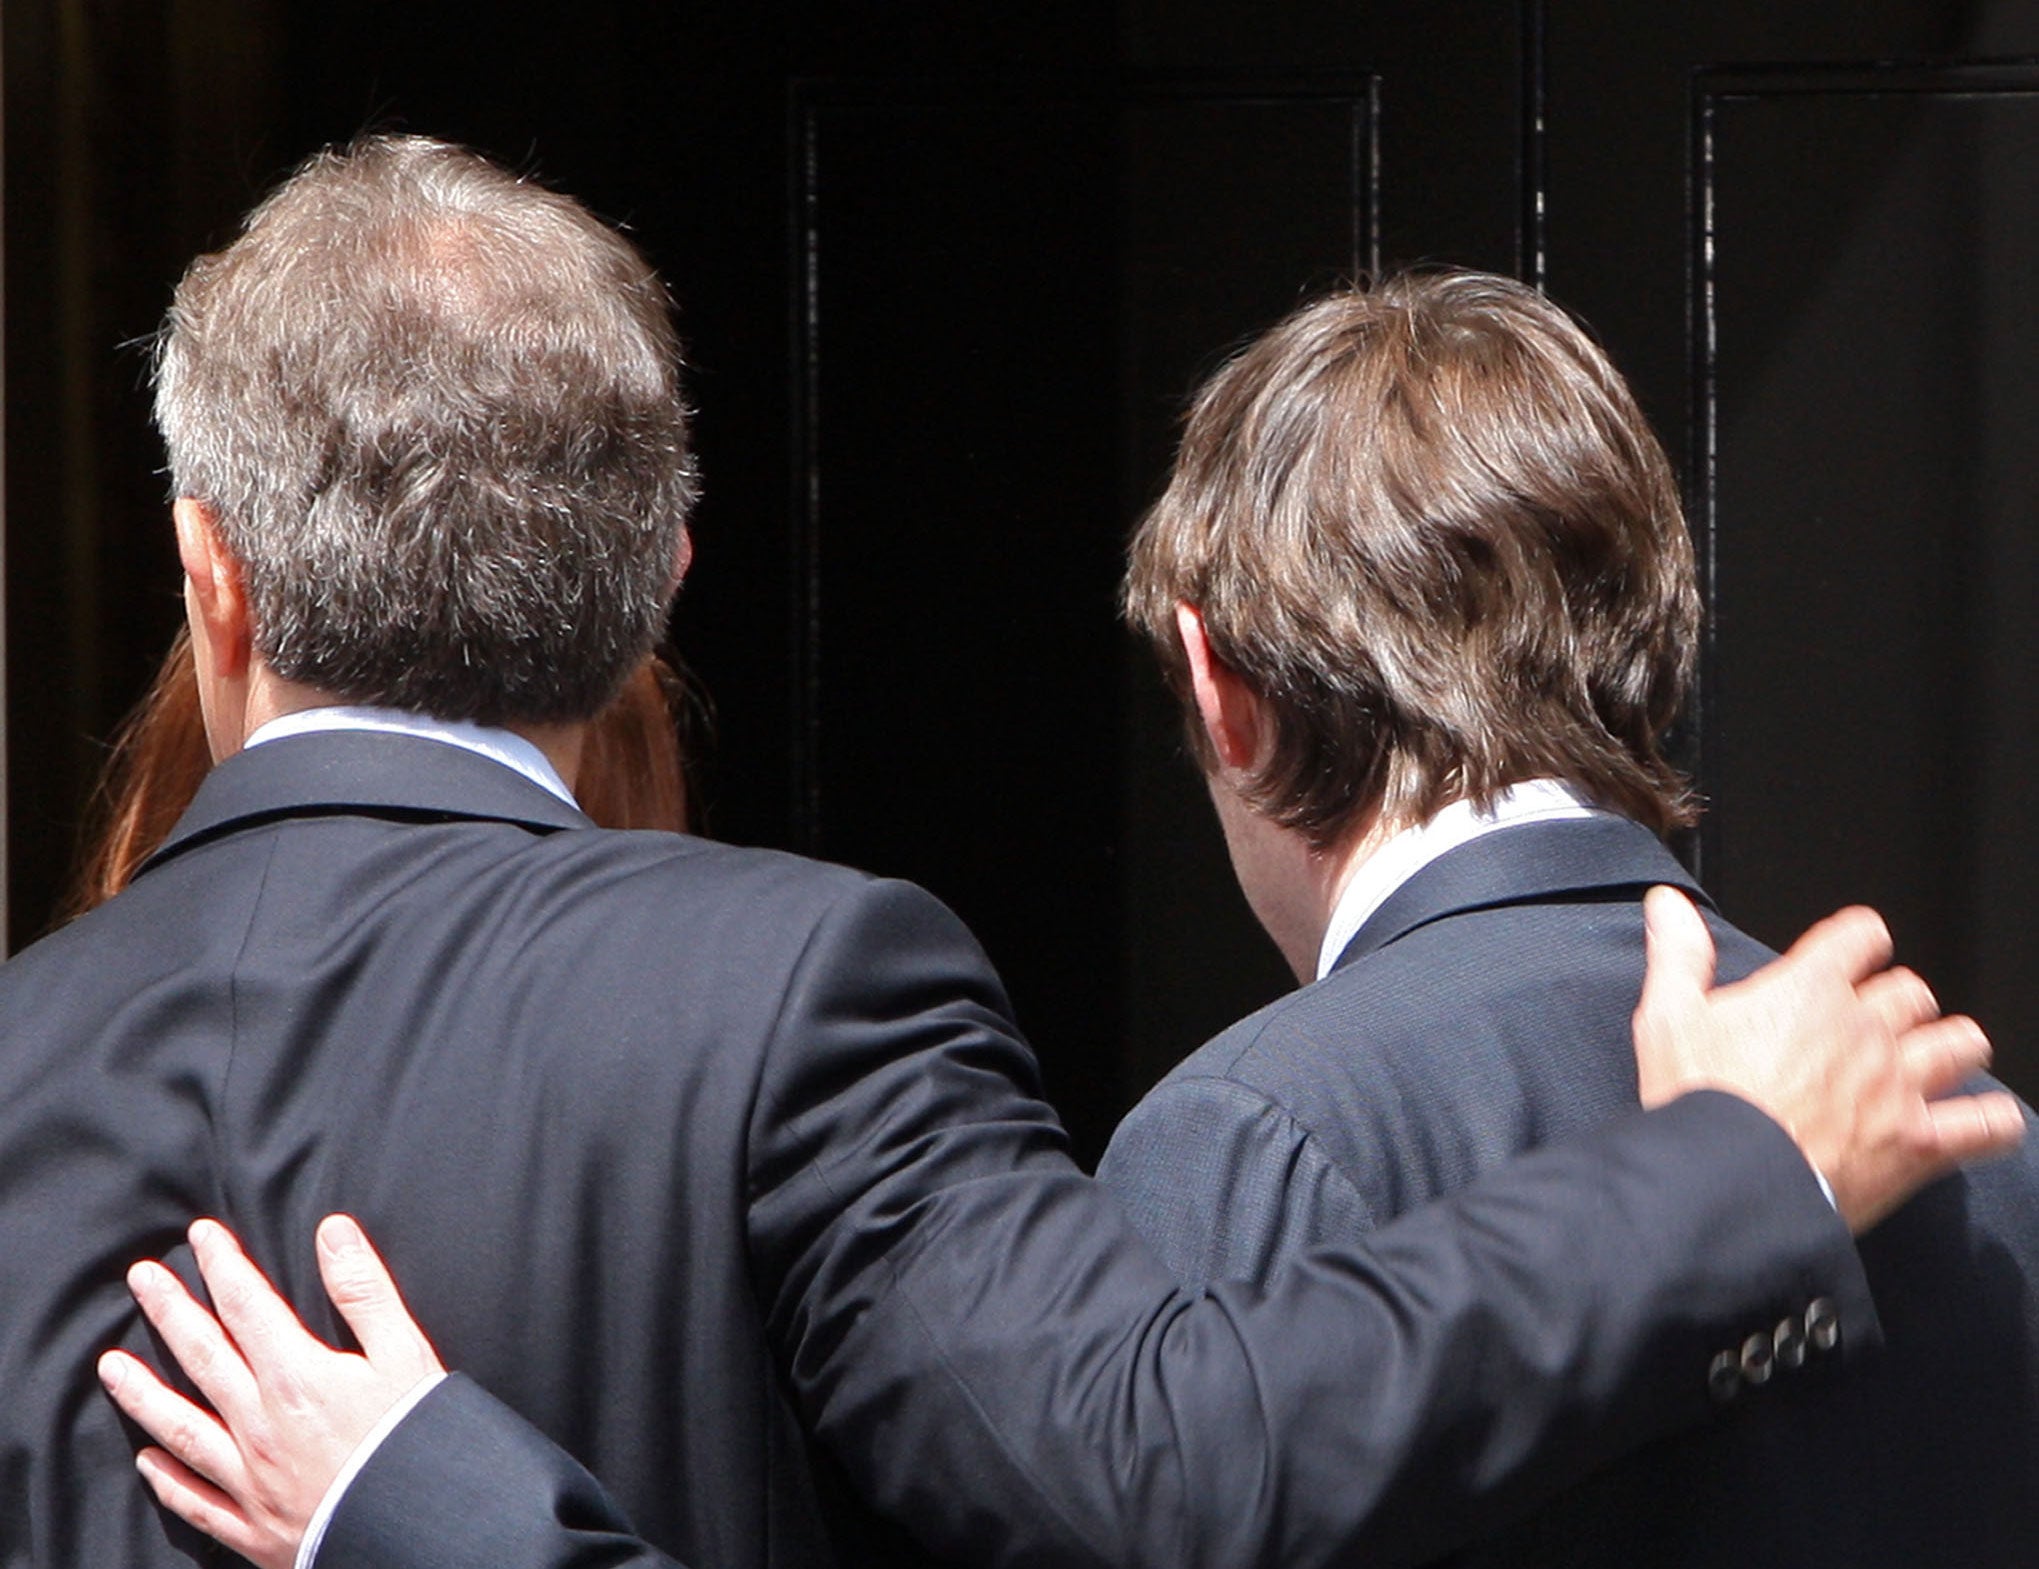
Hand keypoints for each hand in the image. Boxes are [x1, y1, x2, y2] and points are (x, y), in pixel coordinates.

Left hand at [98, 1214, 443, 1568]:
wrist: (416, 1529)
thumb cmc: (414, 1439)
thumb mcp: (406, 1353)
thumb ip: (365, 1291)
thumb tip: (333, 1232)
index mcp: (296, 1376)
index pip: (247, 1306)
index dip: (222, 1266)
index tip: (200, 1235)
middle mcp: (259, 1424)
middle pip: (203, 1356)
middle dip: (169, 1311)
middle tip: (141, 1278)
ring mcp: (249, 1478)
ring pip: (181, 1427)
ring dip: (143, 1393)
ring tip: (111, 1366)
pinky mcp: (253, 1525)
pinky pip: (196, 1499)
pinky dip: (167, 1479)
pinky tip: (148, 1461)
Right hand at [1632, 886, 2023, 1232]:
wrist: (1730, 1181)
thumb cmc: (1699, 1101)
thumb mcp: (1667, 1017)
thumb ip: (1678, 954)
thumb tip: (1669, 903)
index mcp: (1809, 990)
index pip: (1859, 936)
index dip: (1859, 940)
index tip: (1854, 952)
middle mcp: (1865, 1028)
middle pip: (1911, 992)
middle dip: (1898, 1003)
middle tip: (1877, 1023)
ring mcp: (1900, 1085)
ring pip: (1961, 1043)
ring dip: (1951, 1048)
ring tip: (1935, 1061)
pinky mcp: (1922, 1142)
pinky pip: (1988, 1124)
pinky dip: (1992, 1122)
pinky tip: (1981, 1124)